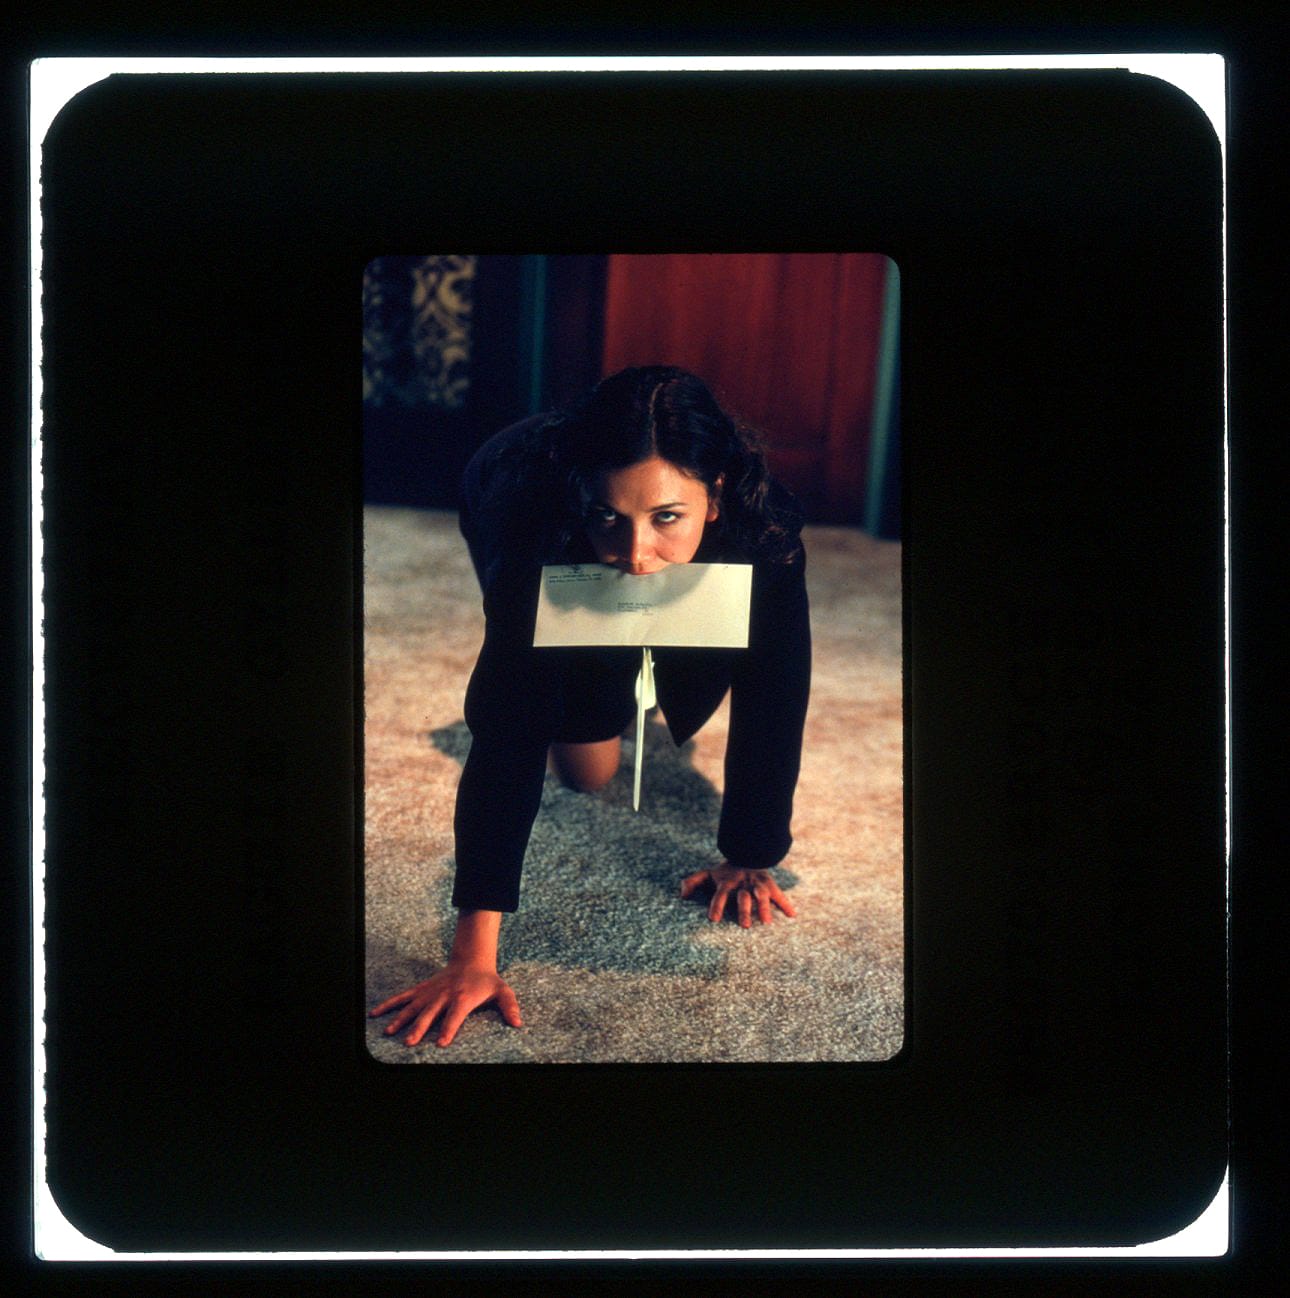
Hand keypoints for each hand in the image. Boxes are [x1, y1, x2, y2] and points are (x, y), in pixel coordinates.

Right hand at [369, 960, 522, 1046]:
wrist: (471, 959)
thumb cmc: (487, 980)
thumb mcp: (502, 990)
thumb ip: (510, 1006)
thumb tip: (518, 1022)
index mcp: (463, 997)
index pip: (455, 1015)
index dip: (448, 1028)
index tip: (441, 1043)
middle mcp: (444, 995)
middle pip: (430, 1013)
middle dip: (420, 1027)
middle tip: (410, 1042)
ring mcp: (431, 992)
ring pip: (413, 1006)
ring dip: (401, 1019)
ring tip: (389, 1032)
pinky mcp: (422, 990)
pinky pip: (403, 997)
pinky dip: (389, 1004)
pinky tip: (375, 1014)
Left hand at [679, 863, 796, 927]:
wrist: (746, 853)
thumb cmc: (725, 872)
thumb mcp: (708, 874)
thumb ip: (693, 882)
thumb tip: (682, 895)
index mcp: (727, 882)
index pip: (721, 893)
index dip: (717, 905)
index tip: (713, 919)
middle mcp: (743, 883)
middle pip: (744, 896)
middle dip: (744, 910)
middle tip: (744, 926)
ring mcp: (757, 883)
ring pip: (761, 894)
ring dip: (764, 907)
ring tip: (766, 922)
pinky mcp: (769, 884)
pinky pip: (779, 894)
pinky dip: (786, 903)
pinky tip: (792, 915)